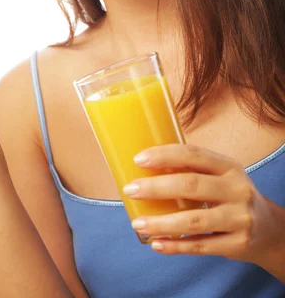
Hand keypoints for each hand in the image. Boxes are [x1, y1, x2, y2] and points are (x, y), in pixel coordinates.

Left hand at [123, 143, 282, 266]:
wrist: (270, 230)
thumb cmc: (232, 196)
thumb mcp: (222, 176)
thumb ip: (193, 170)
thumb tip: (147, 166)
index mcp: (229, 167)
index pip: (194, 154)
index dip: (165, 155)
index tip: (139, 159)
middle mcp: (237, 190)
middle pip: (191, 185)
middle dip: (156, 187)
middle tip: (131, 190)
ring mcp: (240, 218)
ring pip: (194, 220)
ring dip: (161, 223)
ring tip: (138, 224)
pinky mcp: (238, 244)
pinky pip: (201, 246)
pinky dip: (176, 246)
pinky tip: (157, 244)